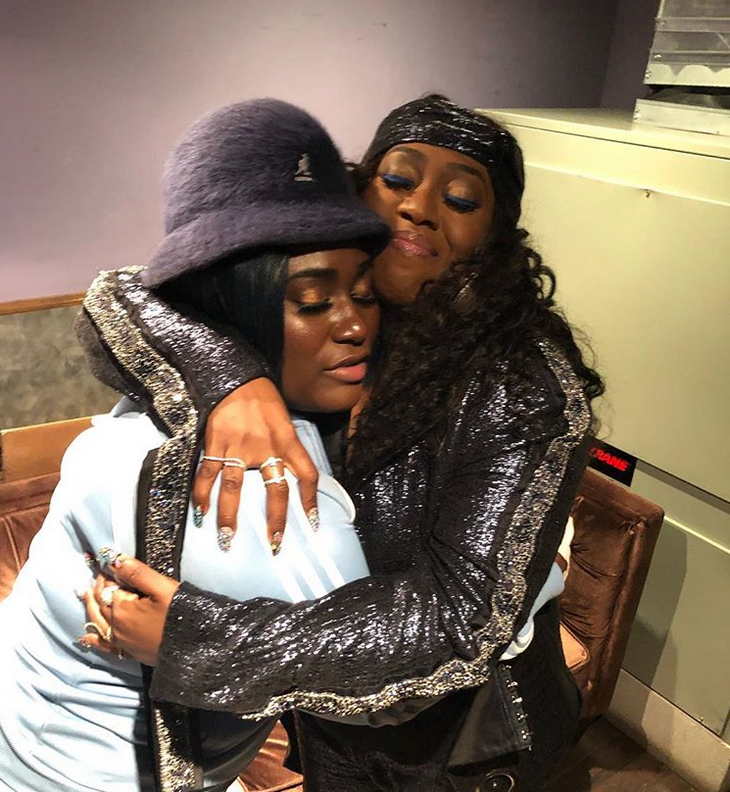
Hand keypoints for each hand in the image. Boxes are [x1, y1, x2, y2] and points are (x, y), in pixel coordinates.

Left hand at [80, 556, 178, 665]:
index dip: (108, 574)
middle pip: (101, 604)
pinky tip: (86, 637)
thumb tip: (113, 559)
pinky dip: (94, 639)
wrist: (195, 647)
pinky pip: (105, 646)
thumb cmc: (181, 613)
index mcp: (123, 608)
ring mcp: (122, 641)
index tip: (110, 564)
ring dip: (90, 607)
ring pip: (98, 622)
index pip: (109, 587)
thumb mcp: (163, 588)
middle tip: (97, 576)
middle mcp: (117, 626)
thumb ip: (137, 572)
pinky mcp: (129, 652)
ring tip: (85, 595)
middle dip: (98, 588)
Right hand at [194, 378, 319, 553]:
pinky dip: (202, 494)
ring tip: (226, 538)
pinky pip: (208, 473)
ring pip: (235, 487)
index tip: (312, 524)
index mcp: (288, 440)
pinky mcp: (216, 443)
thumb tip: (289, 476)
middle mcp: (266, 446)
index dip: (311, 500)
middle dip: (275, 520)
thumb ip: (287, 449)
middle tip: (273, 544)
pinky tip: (200, 512)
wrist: (237, 378)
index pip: (307, 474)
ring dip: (229, 515)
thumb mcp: (285, 422)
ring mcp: (238, 446)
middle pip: (274, 489)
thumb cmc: (264, 401)